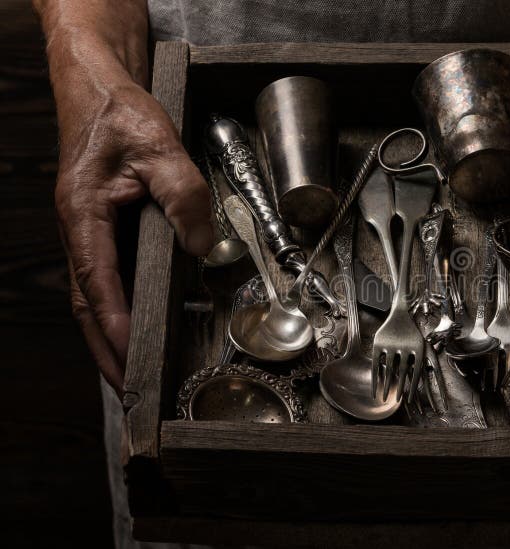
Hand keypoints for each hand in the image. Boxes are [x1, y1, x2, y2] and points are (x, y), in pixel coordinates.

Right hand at [55, 75, 212, 395]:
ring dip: (109, 337)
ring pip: (94, 296)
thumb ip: (183, 196)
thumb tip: (201, 244)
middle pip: (87, 304)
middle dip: (105, 350)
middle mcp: (80, 231)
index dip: (113, 324)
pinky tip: (134, 327)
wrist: (99, 91)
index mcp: (84, 214)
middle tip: (128, 392)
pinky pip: (107, 279)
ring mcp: (88, 233)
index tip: (130, 358)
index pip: (97, 283)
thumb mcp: (160, 148)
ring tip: (131, 375)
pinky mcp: (101, 230)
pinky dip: (117, 310)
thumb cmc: (121, 115)